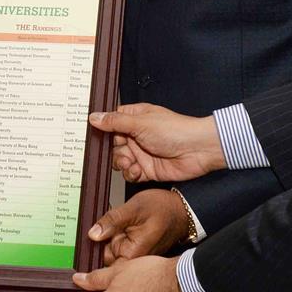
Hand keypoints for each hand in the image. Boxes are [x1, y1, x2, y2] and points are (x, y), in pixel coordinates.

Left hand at [89, 189, 189, 265]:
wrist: (182, 209)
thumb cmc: (164, 209)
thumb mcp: (135, 208)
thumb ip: (113, 221)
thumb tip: (93, 234)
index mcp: (132, 255)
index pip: (103, 264)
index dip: (95, 250)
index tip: (92, 238)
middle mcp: (133, 259)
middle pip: (105, 255)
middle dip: (102, 240)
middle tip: (110, 223)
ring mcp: (134, 254)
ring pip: (111, 247)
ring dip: (110, 235)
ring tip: (120, 221)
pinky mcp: (135, 247)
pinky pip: (119, 243)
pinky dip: (117, 233)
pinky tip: (124, 222)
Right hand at [90, 103, 225, 182]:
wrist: (197, 151)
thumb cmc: (175, 130)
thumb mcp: (140, 122)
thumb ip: (115, 122)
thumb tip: (94, 117)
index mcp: (135, 118)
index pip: (111, 123)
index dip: (104, 129)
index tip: (95, 135)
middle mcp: (137, 135)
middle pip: (113, 145)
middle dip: (114, 151)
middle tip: (123, 151)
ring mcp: (142, 153)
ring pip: (119, 161)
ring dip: (122, 163)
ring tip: (131, 162)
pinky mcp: (147, 169)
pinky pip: (130, 174)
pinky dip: (131, 174)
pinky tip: (138, 170)